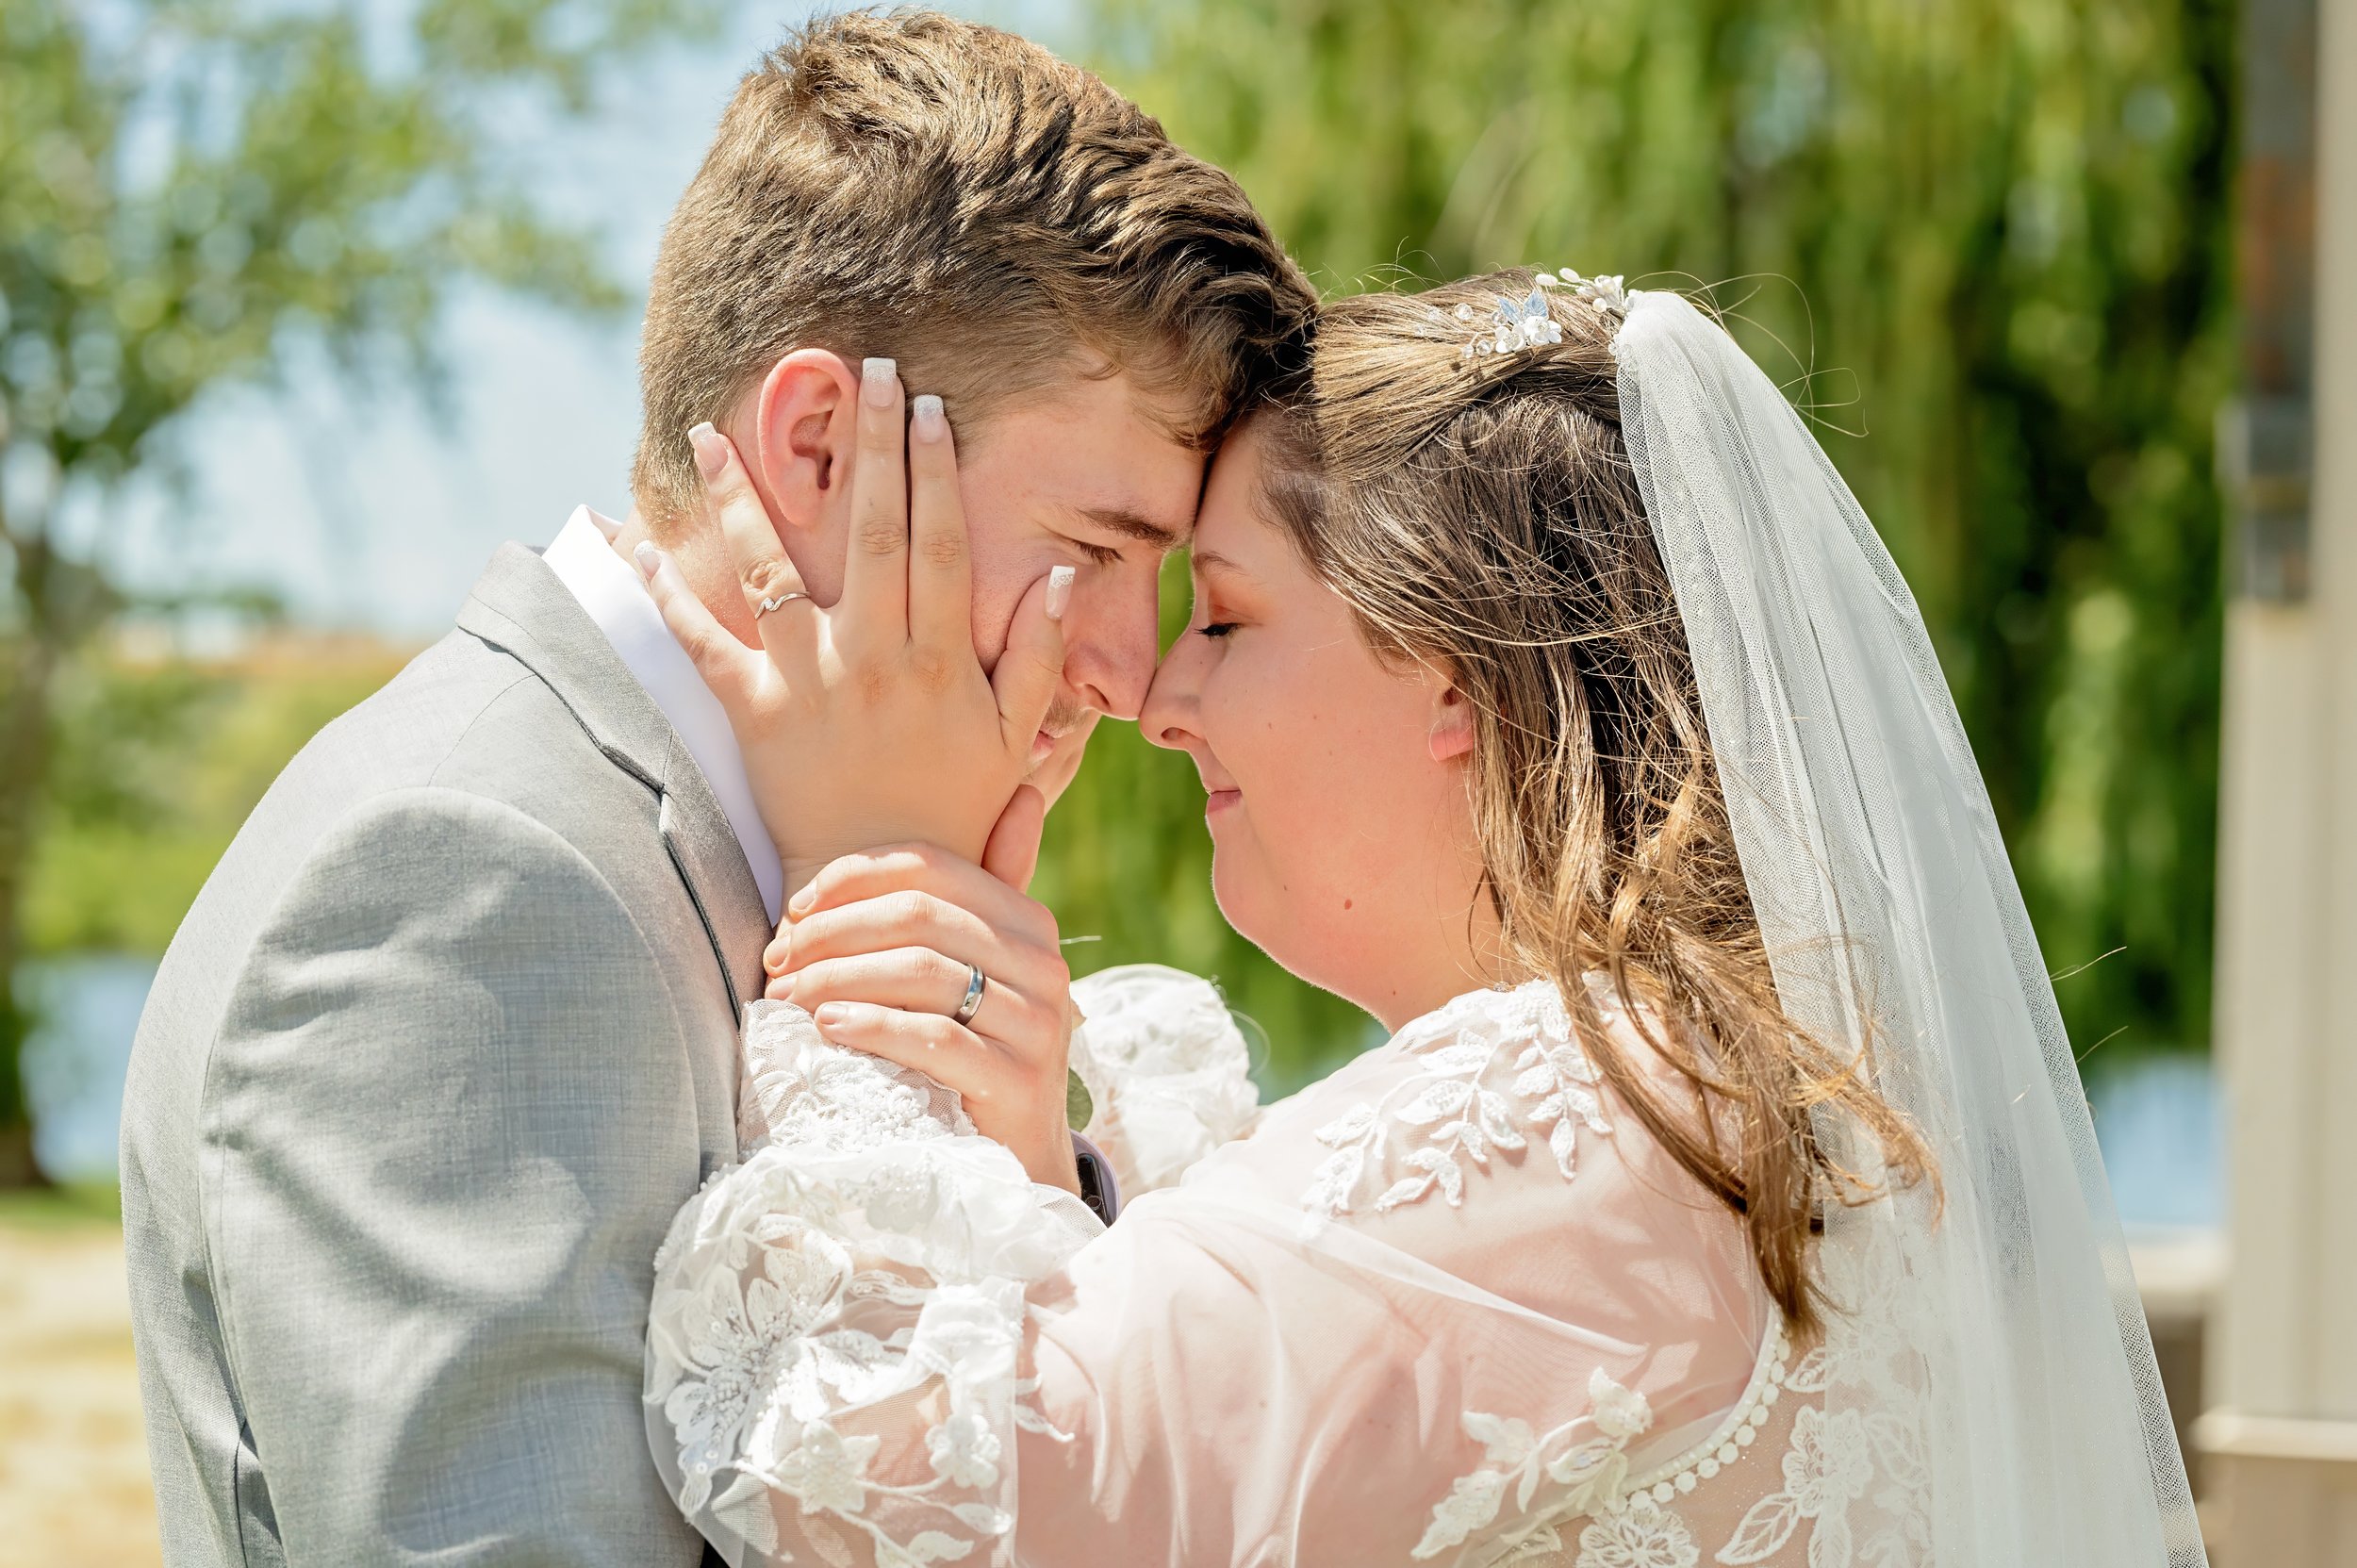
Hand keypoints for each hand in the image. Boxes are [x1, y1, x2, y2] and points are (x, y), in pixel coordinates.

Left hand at [636, 363, 1072, 886]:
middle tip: (864, 374)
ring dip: (742, 495)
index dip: (935, 470)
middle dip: (869, 447)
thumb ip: (1036, 658)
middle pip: (870, 531)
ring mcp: (808, 681)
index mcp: (939, 658)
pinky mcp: (752, 712)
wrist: (881, 889)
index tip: (929, 407)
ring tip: (715, 431)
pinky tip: (629, 540)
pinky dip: (662, 591)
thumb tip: (1057, 576)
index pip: (939, 542)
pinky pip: (699, 643)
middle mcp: (872, 657)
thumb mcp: (1017, 742)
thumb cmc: (955, 813)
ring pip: (771, 568)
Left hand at [764, 788, 1082, 1194]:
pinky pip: (934, 1038)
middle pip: (920, 916)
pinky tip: (826, 1030)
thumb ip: (987, 887)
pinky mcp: (1018, 1082)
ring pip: (923, 972)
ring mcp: (1037, 1024)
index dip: (853, 879)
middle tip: (775, 961)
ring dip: (837, 979)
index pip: (931, 868)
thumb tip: (1024, 792)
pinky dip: (870, 1027)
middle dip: (832, 932)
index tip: (794, 909)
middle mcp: (1043, 963)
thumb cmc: (978, 1051)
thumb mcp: (983, 967)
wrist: (1014, 1158)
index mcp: (1027, 921)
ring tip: (786, 998)